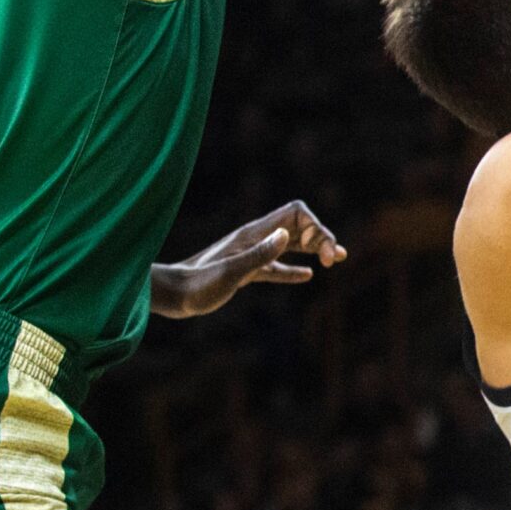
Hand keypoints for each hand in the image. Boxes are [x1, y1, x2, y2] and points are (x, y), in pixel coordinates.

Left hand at [152, 200, 345, 318]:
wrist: (173, 295)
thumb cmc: (198, 285)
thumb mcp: (231, 272)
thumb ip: (259, 254)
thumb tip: (286, 235)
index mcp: (254, 233)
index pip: (295, 214)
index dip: (316, 227)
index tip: (324, 254)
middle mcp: (255, 239)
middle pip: (297, 227)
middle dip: (321, 238)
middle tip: (336, 259)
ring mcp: (251, 255)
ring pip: (290, 246)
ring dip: (314, 249)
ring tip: (336, 259)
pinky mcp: (245, 272)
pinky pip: (276, 267)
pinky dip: (294, 269)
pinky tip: (307, 276)